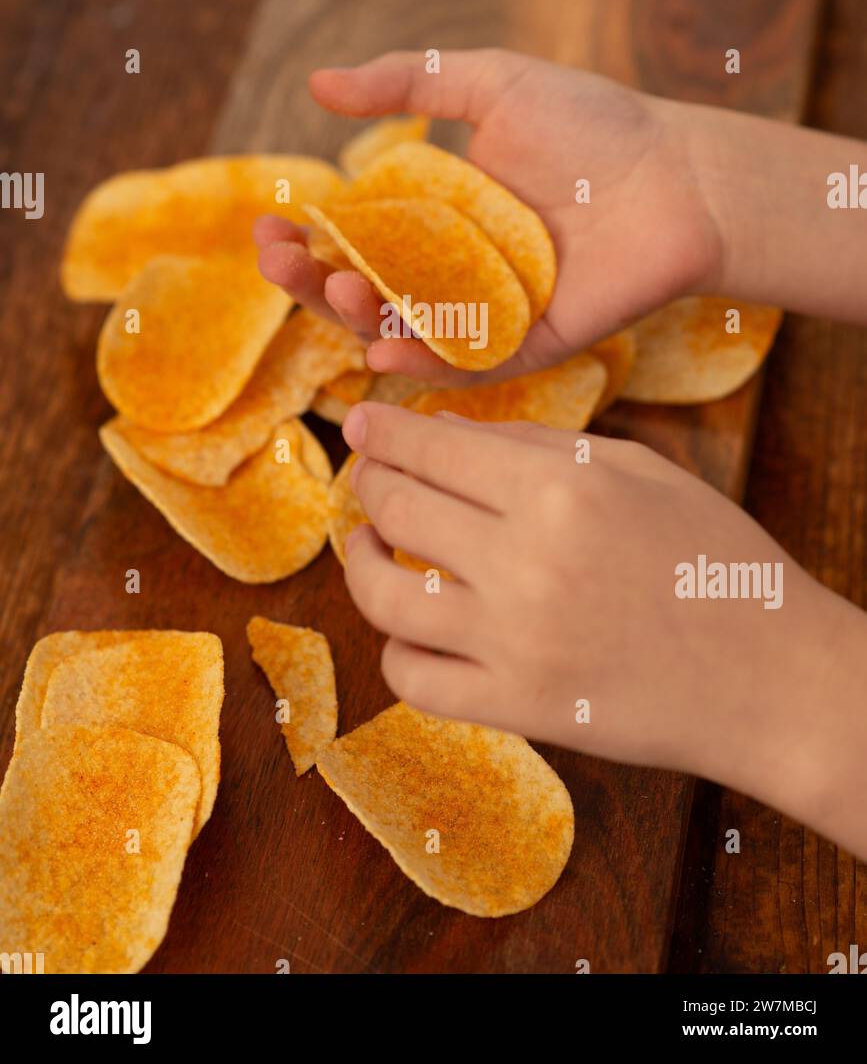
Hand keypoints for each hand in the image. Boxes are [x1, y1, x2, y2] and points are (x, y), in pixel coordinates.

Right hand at [255, 49, 723, 383]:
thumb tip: (315, 84)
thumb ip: (407, 82)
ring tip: (338, 287)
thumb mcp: (492, 83)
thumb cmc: (593, 123)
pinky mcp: (527, 344)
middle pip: (362, 290)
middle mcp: (450, 269)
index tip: (266, 227)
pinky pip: (466, 362)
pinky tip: (385, 350)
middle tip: (279, 264)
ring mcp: (485, 310)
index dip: (304, 239)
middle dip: (311, 283)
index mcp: (432, 216)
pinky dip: (425, 362)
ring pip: (404, 330)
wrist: (679, 173)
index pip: (348, 238)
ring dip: (359, 319)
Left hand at [340, 402, 866, 842]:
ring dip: (359, 562)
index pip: (431, 448)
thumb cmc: (710, 558)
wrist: (769, 676)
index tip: (360, 424)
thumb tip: (444, 432)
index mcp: (559, 490)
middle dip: (368, 482)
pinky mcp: (517, 709)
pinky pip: (412, 679)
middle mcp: (525, 562)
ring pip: (383, 597)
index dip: (382, 432)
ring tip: (365, 546)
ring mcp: (514, 643)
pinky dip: (397, 649)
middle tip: (366, 475)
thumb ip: (535, 444)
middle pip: (396, 509)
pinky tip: (409, 625)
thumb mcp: (638, 469)